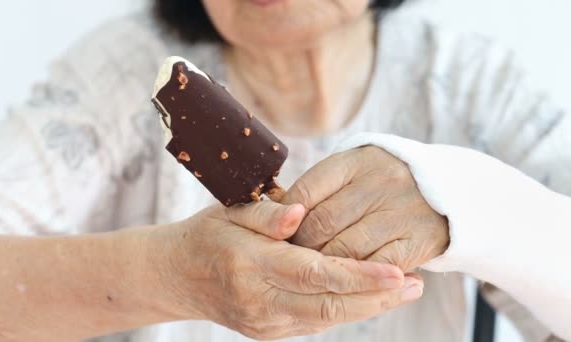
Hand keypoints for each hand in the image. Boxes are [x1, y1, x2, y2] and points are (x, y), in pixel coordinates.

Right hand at [150, 201, 423, 339]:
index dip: (357, 275)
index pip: (312, 272)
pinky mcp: (268, 332)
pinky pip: (315, 323)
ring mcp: (263, 322)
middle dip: (375, 297)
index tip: (396, 271)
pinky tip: (370, 298)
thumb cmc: (207, 235)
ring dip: (368, 307)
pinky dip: (346, 311)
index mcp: (248, 264)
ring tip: (404, 290)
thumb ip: (266, 213)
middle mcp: (258, 300)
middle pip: (327, 304)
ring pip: (326, 319)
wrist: (177, 276)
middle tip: (415, 284)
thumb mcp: (230, 212)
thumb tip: (299, 214)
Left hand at [282, 146, 449, 272]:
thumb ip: (318, 188)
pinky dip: (355, 278)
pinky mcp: (418, 240)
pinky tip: (344, 280)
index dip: (285, 218)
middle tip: (287, 261)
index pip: (306, 192)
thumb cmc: (385, 183)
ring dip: (322, 267)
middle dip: (299, 247)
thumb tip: (275, 213)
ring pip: (345, 250)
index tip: (276, 235)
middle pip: (322, 223)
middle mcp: (379, 181)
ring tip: (310, 274)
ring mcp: (401, 211)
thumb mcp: (354, 171)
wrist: (450, 189)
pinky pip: (375, 267)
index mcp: (356, 160)